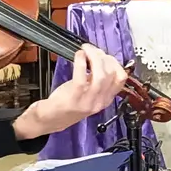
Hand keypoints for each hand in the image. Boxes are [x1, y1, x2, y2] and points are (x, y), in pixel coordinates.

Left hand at [12, 43, 129, 139]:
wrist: (50, 119)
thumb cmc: (67, 105)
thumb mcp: (88, 94)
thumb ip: (96, 81)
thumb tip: (100, 60)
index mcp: (105, 100)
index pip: (120, 78)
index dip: (115, 62)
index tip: (104, 55)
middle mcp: (99, 101)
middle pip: (111, 74)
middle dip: (103, 57)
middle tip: (93, 50)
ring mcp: (88, 100)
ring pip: (101, 74)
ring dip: (94, 57)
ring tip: (86, 50)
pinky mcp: (75, 96)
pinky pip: (81, 76)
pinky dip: (81, 61)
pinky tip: (79, 55)